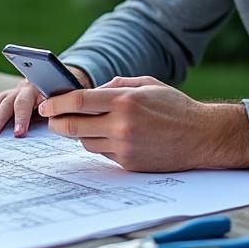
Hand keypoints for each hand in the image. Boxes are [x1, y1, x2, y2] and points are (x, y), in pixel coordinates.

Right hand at [0, 67, 92, 137]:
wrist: (56, 78)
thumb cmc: (64, 94)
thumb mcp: (67, 98)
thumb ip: (61, 107)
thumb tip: (61, 120)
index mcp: (38, 88)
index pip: (28, 103)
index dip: (23, 118)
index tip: (19, 134)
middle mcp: (22, 89)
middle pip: (8, 104)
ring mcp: (11, 93)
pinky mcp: (4, 98)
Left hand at [38, 76, 248, 172]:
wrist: (202, 137)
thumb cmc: (174, 106)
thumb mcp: (146, 83)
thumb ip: (115, 85)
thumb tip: (89, 92)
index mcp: (124, 101)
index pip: (77, 102)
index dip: (56, 103)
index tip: (46, 104)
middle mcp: (121, 126)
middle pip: (72, 127)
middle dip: (56, 123)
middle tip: (52, 119)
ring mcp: (124, 148)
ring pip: (84, 143)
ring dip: (79, 134)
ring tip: (87, 124)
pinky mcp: (129, 164)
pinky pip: (102, 154)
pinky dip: (100, 144)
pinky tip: (109, 136)